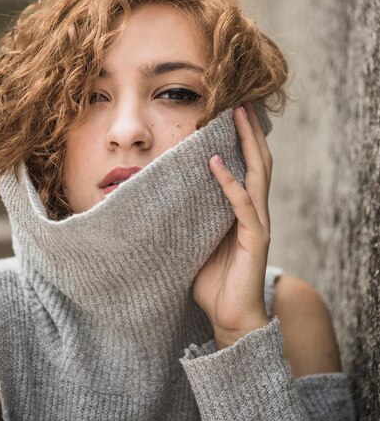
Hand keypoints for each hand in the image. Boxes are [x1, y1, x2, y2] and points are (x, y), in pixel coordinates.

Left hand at [192, 103, 271, 348]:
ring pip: (258, 174)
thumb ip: (189, 218)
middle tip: (241, 102)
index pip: (247, 166)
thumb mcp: (196, 241)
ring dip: (247, 143)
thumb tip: (161, 197)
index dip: (242, 139)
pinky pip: (242, 205)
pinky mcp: (255, 240)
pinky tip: (216, 163)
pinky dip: (230, 182)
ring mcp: (257, 224)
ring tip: (237, 116)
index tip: (232, 112)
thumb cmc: (212, 281)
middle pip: (258, 161)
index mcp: (242, 210)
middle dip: (250, 131)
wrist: (229, 318)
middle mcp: (254, 211)